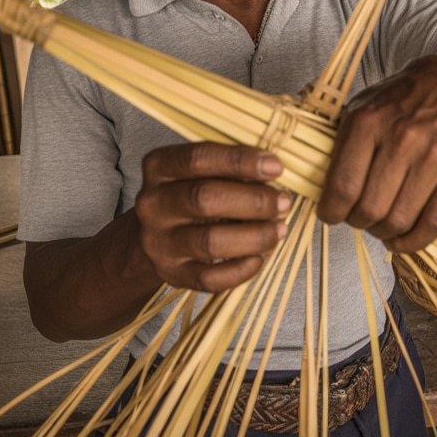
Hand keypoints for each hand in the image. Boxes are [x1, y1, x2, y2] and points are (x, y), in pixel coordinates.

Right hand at [134, 143, 291, 291]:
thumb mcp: (201, 172)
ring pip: (210, 241)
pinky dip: (240, 270)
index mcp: (159, 167)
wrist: (157, 236)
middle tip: (283, 202)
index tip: (275, 167)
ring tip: (278, 230)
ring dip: (254, 236)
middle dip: (254, 201)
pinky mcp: (172, 274)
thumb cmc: (190, 195)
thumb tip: (272, 174)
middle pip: (205, 199)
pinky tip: (259, 257)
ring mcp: (160, 242)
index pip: (198, 158)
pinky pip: (209, 278)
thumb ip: (230, 168)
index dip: (240, 161)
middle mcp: (153, 204)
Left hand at [317, 54, 436, 253]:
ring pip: (400, 220)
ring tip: (379, 225)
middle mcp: (402, 138)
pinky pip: (435, 222)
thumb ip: (337, 146)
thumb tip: (314, 190)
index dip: (331, 212)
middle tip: (358, 218)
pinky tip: (401, 239)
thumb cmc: (396, 102)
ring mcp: (434, 156)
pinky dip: (413, 241)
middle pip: (371, 209)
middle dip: (358, 223)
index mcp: (367, 122)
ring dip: (384, 233)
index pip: (342, 187)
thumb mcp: (358, 109)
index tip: (330, 215)